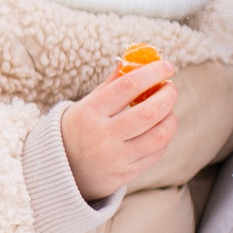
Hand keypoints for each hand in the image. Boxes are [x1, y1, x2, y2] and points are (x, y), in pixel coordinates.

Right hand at [61, 57, 178, 201]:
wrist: (62, 170)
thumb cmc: (78, 128)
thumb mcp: (87, 103)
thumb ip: (113, 83)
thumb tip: (138, 58)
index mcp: (91, 112)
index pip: (128, 86)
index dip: (153, 73)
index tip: (167, 66)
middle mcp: (103, 136)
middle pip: (149, 112)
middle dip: (168, 95)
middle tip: (170, 87)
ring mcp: (116, 157)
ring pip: (159, 135)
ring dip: (170, 118)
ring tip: (167, 109)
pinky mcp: (126, 174)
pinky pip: (156, 153)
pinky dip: (163, 136)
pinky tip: (159, 128)